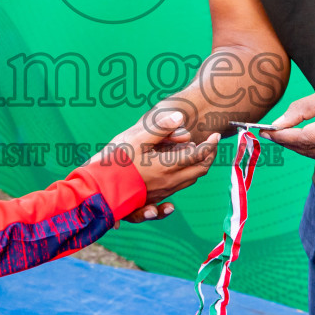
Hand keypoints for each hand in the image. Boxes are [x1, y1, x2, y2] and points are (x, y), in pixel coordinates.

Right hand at [98, 122, 219, 220]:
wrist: (99, 188)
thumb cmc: (115, 161)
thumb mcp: (135, 138)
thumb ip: (159, 127)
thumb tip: (180, 117)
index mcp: (167, 166)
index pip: (198, 155)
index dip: (210, 144)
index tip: (215, 135)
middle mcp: (169, 182)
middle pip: (200, 169)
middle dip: (209, 155)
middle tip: (212, 143)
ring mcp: (162, 192)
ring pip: (191, 179)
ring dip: (200, 166)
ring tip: (199, 153)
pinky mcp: (154, 197)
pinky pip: (179, 188)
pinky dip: (188, 177)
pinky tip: (183, 171)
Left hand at [266, 75, 314, 164]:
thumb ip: (300, 110)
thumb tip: (277, 124)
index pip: (303, 139)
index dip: (282, 136)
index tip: (265, 131)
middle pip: (306, 149)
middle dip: (286, 141)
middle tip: (270, 132)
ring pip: (314, 155)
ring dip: (298, 145)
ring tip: (286, 133)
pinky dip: (313, 149)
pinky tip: (307, 138)